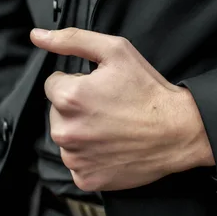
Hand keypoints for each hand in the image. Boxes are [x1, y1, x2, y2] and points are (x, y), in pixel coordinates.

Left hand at [30, 28, 214, 191]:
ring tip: (113, 128)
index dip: (79, 83)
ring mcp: (75, 159)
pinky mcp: (86, 179)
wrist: (178, 131)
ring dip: (83, 133)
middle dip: (78, 108)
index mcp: (68, 97)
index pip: (54, 84)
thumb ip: (72, 40)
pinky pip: (78, 164)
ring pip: (67, 139)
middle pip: (58, 113)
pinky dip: (92, 157)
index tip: (102, 89)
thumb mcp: (115, 51)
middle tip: (110, 108)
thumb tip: (38, 37)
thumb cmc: (149, 91)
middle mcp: (65, 131)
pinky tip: (113, 147)